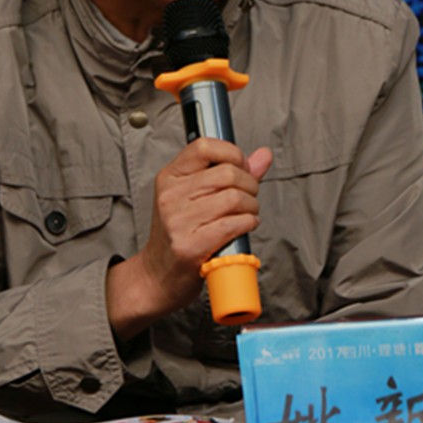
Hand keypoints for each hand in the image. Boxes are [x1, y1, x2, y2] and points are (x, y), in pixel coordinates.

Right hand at [106, 140, 271, 338]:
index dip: (232, 153)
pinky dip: (248, 223)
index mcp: (170, 177)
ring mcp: (178, 221)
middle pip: (227, 173)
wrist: (158, 276)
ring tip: (248, 213)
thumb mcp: (195, 196)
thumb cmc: (180, 234)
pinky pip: (234, 224)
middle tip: (249, 197)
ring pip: (234, 198)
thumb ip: (231, 172)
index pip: (204, 146)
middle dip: (250, 184)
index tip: (242, 167)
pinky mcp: (190, 246)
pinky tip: (245, 226)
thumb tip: (264, 155)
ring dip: (252, 206)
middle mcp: (171, 196)